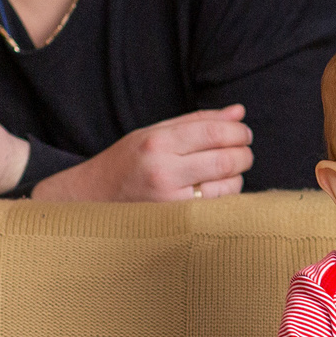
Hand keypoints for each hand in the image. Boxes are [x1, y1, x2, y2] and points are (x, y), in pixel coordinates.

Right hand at [34, 105, 252, 201]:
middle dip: (244, 153)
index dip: (238, 131)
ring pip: (228, 187)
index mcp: (157, 143)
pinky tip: (217, 189)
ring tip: (226, 171)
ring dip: (237, 177)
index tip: (243, 133)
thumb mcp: (154, 133)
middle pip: (226, 159)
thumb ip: (197, 121)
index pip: (214, 131)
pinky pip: (218, 208)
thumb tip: (240, 112)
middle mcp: (163, 172)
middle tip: (243, 151)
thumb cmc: (126, 163)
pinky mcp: (176, 223)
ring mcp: (170, 202)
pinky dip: (227, 196)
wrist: (91, 200)